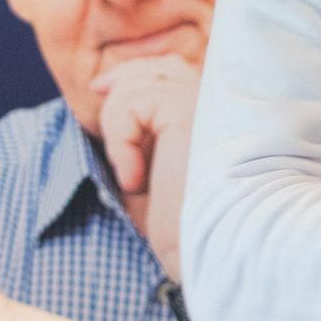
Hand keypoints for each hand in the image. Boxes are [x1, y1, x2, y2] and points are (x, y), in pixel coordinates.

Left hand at [97, 55, 201, 274]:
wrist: (216, 252)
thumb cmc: (194, 229)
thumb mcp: (164, 179)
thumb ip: (151, 142)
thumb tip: (116, 111)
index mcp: (222, 117)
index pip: (179, 73)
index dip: (139, 73)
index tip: (104, 88)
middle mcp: (221, 102)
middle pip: (162, 68)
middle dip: (124, 78)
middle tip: (98, 92)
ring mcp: (208, 101)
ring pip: (139, 84)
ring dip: (119, 129)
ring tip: (134, 177)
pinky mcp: (186, 110)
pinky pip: (132, 104)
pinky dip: (120, 143)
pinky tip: (136, 181)